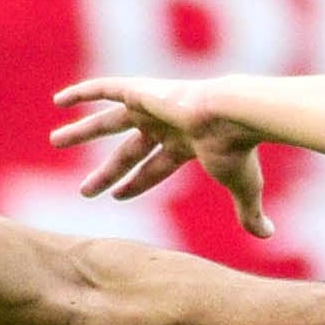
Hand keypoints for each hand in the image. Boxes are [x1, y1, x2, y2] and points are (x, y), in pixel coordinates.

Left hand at [51, 77, 276, 239]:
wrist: (232, 117)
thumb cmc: (238, 151)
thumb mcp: (243, 187)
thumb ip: (249, 211)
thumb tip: (268, 235)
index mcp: (188, 143)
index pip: (155, 167)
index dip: (136, 184)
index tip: (115, 197)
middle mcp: (168, 123)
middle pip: (128, 149)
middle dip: (107, 170)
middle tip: (84, 189)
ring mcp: (152, 105)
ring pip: (108, 122)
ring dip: (82, 133)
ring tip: (55, 142)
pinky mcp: (140, 91)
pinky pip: (103, 88)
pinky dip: (82, 92)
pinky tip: (58, 101)